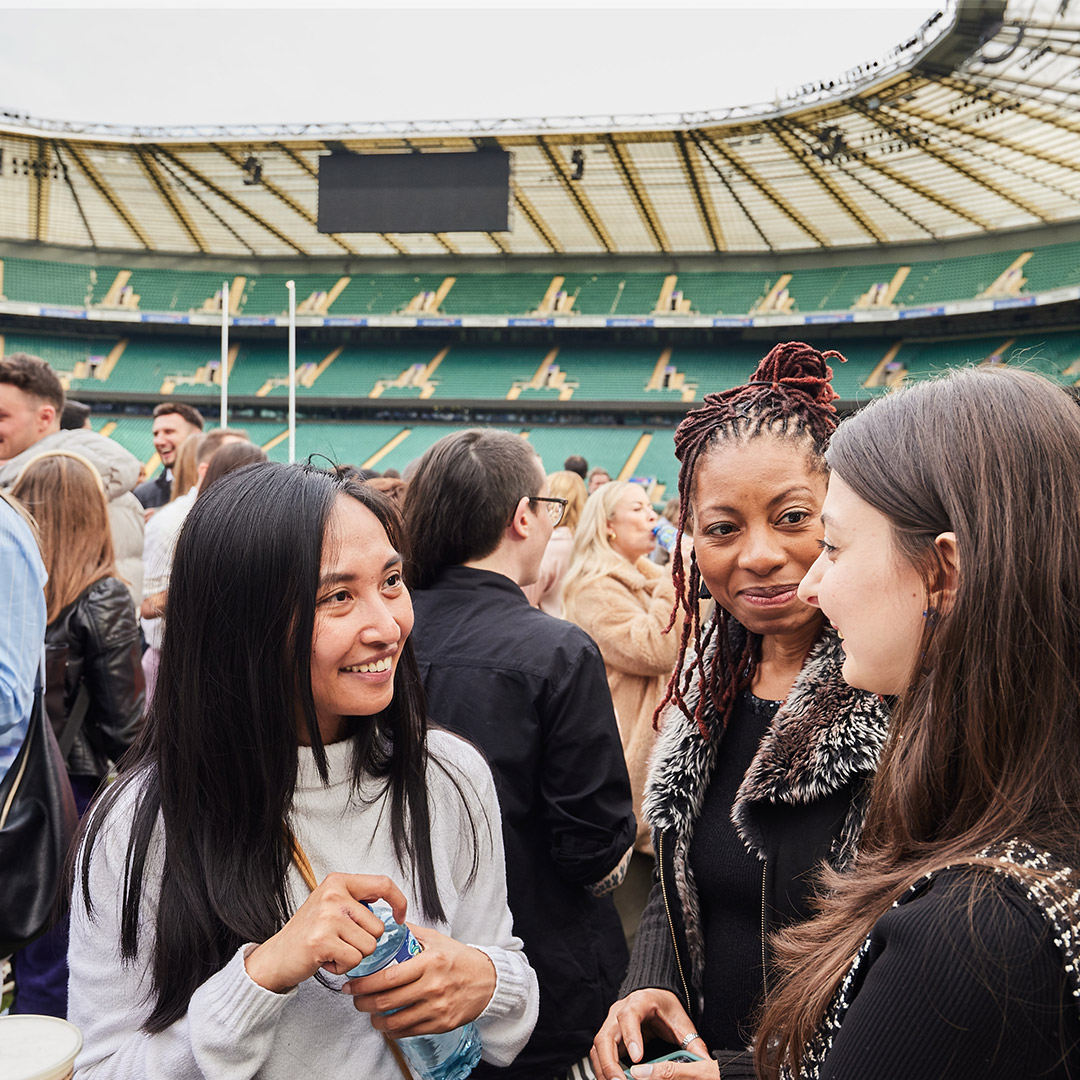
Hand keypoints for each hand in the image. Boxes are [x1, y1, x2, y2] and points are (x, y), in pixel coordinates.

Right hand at [244, 874, 406, 993]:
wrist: (276, 957)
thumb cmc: (308, 933)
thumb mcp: (332, 905)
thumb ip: (358, 901)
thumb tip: (391, 906)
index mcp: (338, 881)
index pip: (383, 884)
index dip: (399, 902)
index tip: (400, 917)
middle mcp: (333, 894)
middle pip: (378, 926)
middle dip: (365, 942)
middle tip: (340, 941)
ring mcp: (327, 916)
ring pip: (369, 946)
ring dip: (354, 955)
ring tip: (333, 950)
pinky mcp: (322, 940)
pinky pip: (354, 960)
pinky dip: (343, 967)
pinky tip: (327, 960)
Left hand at [345, 923, 496, 1036]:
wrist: (488, 980)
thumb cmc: (461, 959)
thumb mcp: (437, 939)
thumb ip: (411, 933)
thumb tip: (386, 927)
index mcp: (430, 962)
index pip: (388, 976)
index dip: (364, 983)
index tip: (352, 984)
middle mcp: (433, 986)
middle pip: (387, 1001)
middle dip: (363, 1002)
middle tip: (355, 999)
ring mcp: (437, 1008)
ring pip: (395, 1021)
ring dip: (375, 1020)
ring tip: (369, 1012)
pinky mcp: (441, 1024)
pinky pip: (408, 1032)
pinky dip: (393, 1030)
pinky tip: (388, 1022)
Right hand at [590, 989, 709, 1079]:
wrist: (654, 995)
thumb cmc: (666, 1007)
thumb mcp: (682, 1022)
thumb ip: (693, 1042)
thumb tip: (706, 1063)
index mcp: (639, 1002)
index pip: (629, 1017)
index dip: (631, 1037)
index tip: (638, 1058)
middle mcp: (619, 1011)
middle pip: (605, 1036)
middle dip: (610, 1062)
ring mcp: (611, 1023)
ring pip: (598, 1047)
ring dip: (604, 1069)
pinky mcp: (608, 1035)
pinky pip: (599, 1053)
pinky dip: (603, 1069)